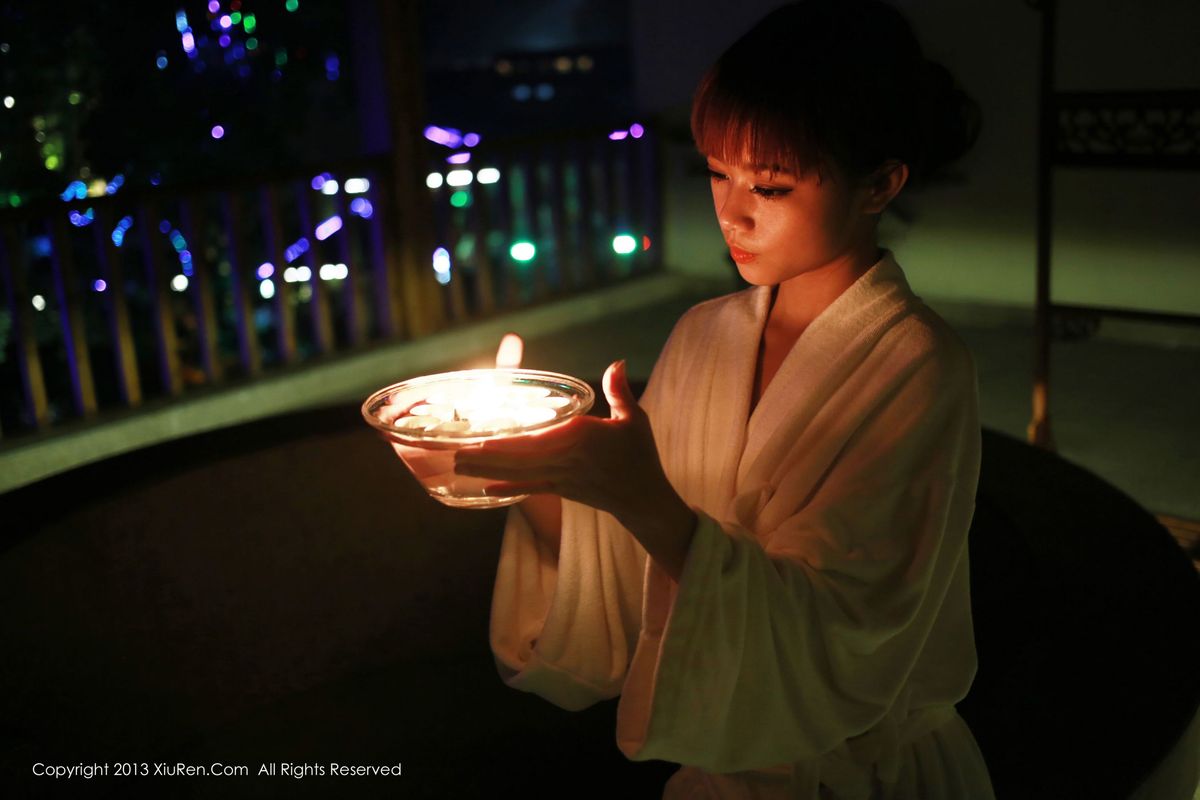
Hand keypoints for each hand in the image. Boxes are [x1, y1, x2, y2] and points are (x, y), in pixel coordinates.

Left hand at [455, 359, 695, 577]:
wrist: (643, 497)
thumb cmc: (639, 454)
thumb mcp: (633, 419)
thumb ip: (619, 391)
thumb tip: (618, 363)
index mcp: (581, 436)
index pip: (537, 437)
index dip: (506, 440)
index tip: (481, 437)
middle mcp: (567, 457)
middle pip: (518, 457)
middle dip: (485, 455)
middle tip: (453, 452)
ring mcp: (562, 477)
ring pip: (518, 473)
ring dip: (487, 470)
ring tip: (459, 465)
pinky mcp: (562, 490)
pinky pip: (530, 489)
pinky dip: (508, 489)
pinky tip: (485, 490)